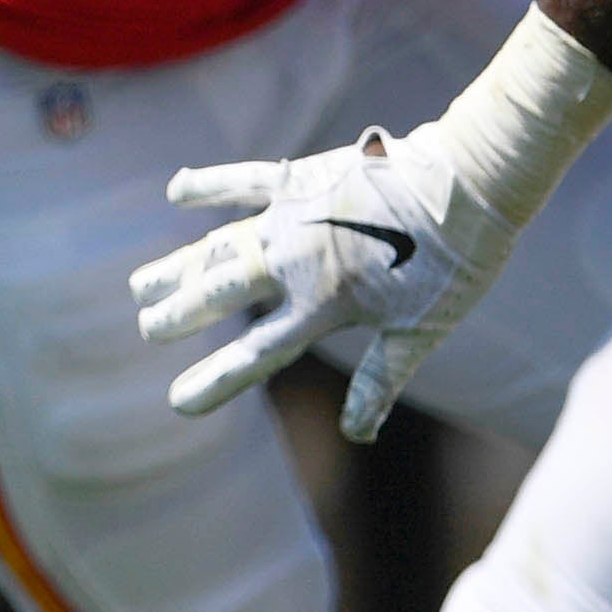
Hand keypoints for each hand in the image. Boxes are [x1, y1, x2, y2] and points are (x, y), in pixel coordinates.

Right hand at [129, 121, 513, 441]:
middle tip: (148, 328)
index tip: (178, 403)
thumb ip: (380, 380)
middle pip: (219, 295)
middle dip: (178, 314)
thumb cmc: (455, 263)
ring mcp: (294, 218)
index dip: (215, 380)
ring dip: (180, 266)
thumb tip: (358, 433)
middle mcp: (296, 264)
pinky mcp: (303, 178)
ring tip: (142, 285)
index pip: (255, 355)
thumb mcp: (422, 331)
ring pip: (220, 246)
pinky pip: (246, 180)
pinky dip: (210, 183)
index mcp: (323, 307)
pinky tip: (176, 190)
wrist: (469, 183)